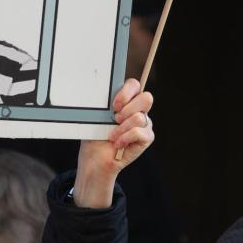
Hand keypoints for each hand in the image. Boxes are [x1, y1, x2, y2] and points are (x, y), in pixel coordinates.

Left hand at [73, 78, 153, 207]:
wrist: (95, 157)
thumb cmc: (95, 135)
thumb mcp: (97, 116)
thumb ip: (105, 103)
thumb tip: (104, 93)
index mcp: (126, 101)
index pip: (134, 85)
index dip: (126, 92)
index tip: (113, 105)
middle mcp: (138, 110)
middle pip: (146, 98)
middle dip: (127, 109)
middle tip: (114, 119)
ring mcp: (145, 124)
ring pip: (140, 117)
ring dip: (122, 128)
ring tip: (112, 135)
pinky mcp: (146, 138)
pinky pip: (140, 132)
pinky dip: (126, 138)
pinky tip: (118, 143)